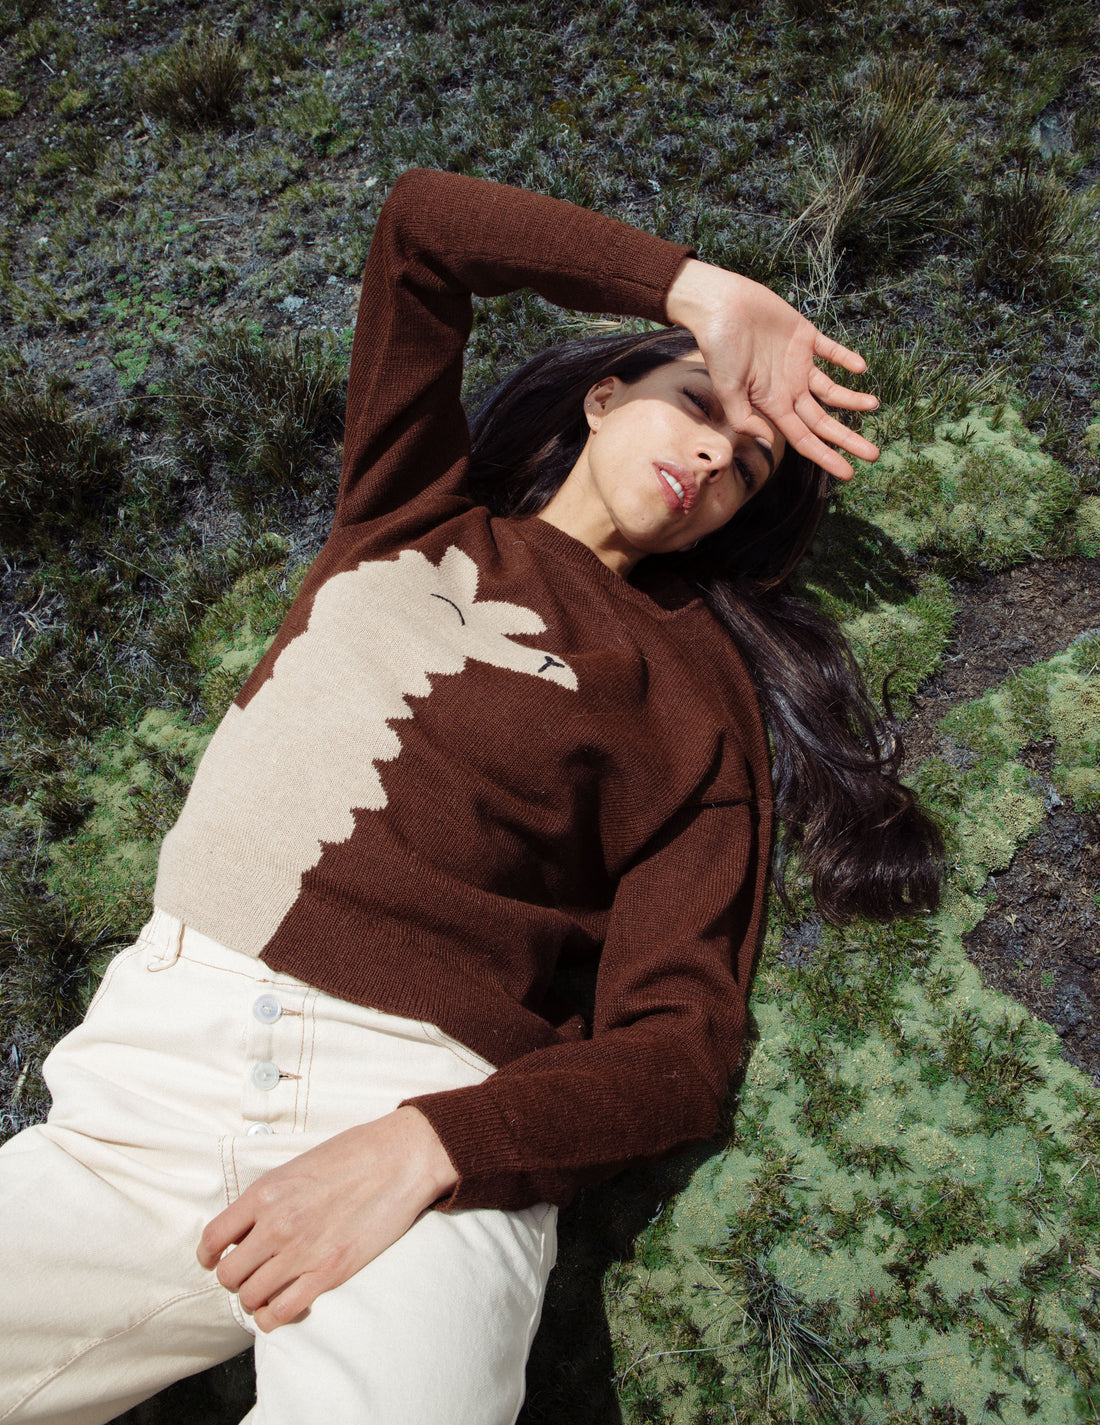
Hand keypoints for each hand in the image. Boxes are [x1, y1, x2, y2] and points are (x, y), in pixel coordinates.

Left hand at [197, 1106, 456, 1331]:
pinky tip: (284, 1305)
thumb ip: (270, 1197)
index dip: (208, 1255)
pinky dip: (275, 1316)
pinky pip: (281, 1312)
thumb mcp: (299, 1165)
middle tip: (251, 1273)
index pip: (213, 1238)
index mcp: (265, 1192)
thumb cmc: (355, 1154)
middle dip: (236, 1278)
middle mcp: (276, 1224)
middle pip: (229, 1275)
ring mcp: (301, 1251)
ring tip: (270, 1289)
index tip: (215, 1259)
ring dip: (256, 1297)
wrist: (401, 1158)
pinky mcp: (329, 1272)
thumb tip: (249, 1225)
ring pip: (251, 1297)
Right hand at [665, 258, 879, 479]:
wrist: (720, 304)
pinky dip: (846, 358)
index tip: (848, 474)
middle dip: (848, 439)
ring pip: (832, 390)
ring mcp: (798, 363)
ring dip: (853, 400)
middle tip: (874, 455)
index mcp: (772, 404)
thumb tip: (768, 441)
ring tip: (874, 405)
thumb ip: (745, 418)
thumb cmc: (719, 348)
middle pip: (824, 421)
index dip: (826, 457)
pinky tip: (860, 369)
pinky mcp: (804, 336)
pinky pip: (831, 351)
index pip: (805, 438)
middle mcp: (788, 388)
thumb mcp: (727, 389)